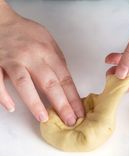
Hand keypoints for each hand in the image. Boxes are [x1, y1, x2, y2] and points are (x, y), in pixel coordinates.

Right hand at [0, 2, 83, 124]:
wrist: (0, 21)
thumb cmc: (27, 34)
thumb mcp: (49, 43)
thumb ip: (58, 63)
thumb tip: (66, 85)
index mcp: (48, 53)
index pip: (65, 79)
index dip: (73, 98)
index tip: (79, 113)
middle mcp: (32, 56)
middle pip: (50, 83)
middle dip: (62, 104)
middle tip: (69, 121)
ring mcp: (13, 60)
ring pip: (24, 83)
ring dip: (34, 102)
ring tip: (43, 118)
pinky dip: (3, 95)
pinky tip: (10, 107)